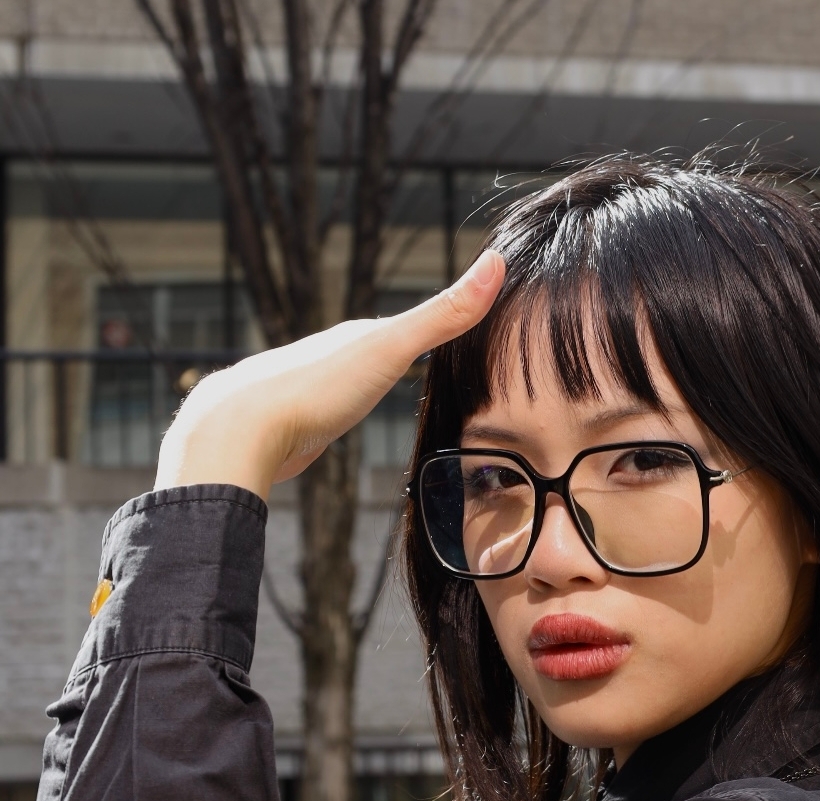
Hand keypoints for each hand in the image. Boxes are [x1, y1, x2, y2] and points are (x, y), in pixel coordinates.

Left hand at [154, 249, 505, 499]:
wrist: (239, 432)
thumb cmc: (315, 390)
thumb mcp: (390, 350)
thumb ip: (441, 316)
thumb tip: (495, 264)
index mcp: (354, 336)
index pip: (405, 326)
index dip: (435, 325)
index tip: (459, 322)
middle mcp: (327, 355)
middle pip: (372, 350)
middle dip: (396, 352)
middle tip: (425, 355)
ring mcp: (306, 389)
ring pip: (343, 380)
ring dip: (362, 382)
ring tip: (381, 389)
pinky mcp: (290, 425)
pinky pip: (321, 413)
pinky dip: (335, 413)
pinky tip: (332, 424)